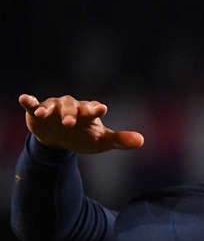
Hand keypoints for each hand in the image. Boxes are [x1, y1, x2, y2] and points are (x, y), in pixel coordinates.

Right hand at [19, 94, 143, 152]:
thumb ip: (121, 140)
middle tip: (71, 122)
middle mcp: (72, 106)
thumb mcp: (102, 140)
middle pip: (72, 107)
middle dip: (71, 113)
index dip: (96, 109)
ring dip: (50, 109)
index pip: (93, 109)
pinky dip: (29, 102)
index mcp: (88, 112)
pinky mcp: (38, 112)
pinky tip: (24, 99)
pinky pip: (33, 104)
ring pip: (52, 106)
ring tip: (46, 114)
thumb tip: (142, 141)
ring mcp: (54, 108)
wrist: (61, 139)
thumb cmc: (84, 136)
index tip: (101, 108)